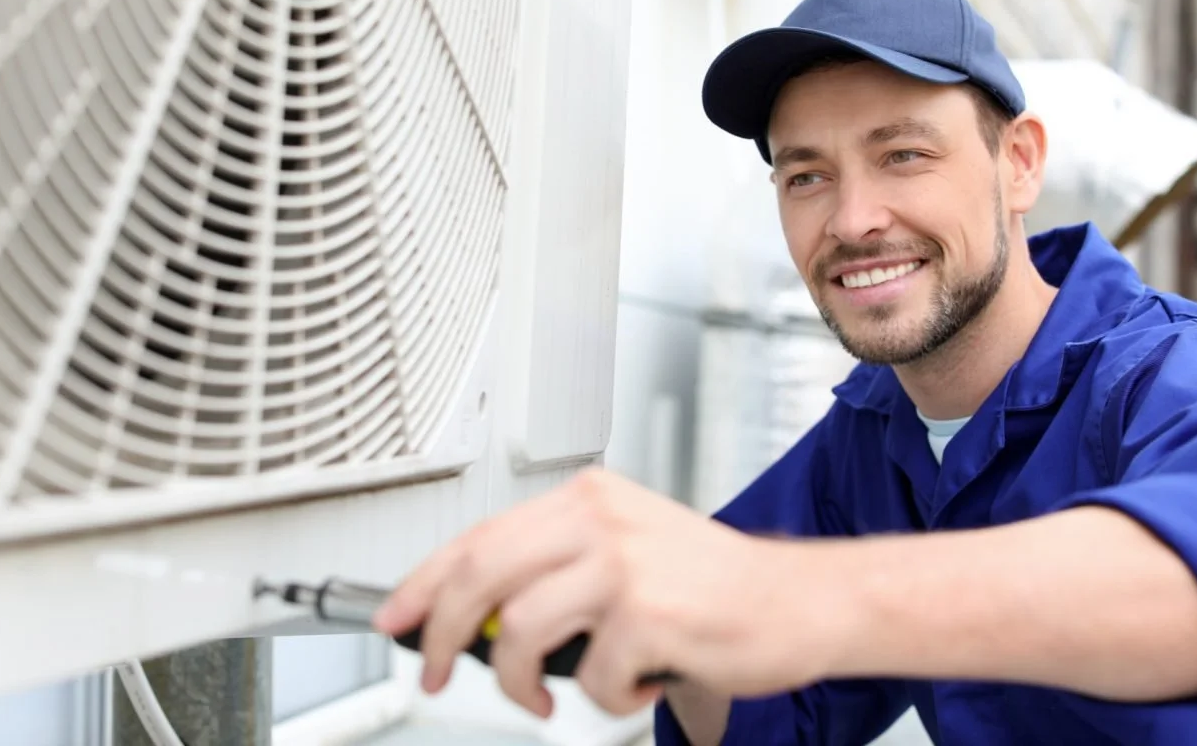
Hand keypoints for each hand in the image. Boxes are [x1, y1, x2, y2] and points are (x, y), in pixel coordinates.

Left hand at [372, 468, 827, 717]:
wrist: (800, 600)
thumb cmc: (712, 585)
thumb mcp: (625, 553)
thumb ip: (552, 573)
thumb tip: (474, 621)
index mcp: (589, 499)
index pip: (479, 535)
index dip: (425, 582)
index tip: (397, 617)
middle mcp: (601, 520)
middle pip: (482, 576)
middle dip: (446, 636)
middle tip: (439, 672)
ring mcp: (624, 565)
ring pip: (524, 635)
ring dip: (526, 682)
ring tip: (556, 691)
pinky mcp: (649, 615)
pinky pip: (591, 678)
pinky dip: (611, 698)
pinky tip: (643, 679)